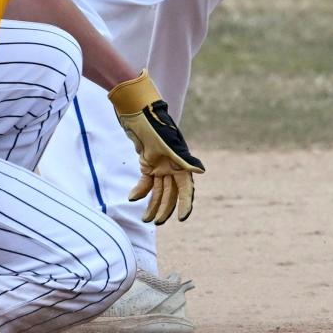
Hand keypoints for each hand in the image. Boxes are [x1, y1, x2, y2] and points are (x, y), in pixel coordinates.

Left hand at [108, 71, 204, 223]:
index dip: (185, 204)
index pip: (185, 188)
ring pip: (159, 191)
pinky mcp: (148, 162)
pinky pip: (146, 181)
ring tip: (146, 219)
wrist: (136, 109)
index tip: (182, 219)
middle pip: (171, 193)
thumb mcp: (166, 142)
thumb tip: (200, 171)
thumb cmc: (153, 124)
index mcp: (181, 162)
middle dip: (165, 209)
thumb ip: (182, 157)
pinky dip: (140, 190)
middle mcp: (173, 165)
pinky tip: (132, 197)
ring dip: (153, 204)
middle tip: (156, 222)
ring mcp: (160, 164)